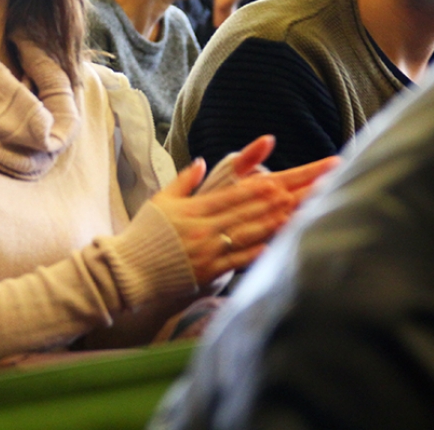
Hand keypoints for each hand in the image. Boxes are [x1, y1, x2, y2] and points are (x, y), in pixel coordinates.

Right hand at [150, 154, 338, 284]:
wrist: (129, 269)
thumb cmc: (144, 234)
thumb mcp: (160, 201)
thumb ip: (183, 181)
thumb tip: (199, 161)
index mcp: (194, 209)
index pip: (234, 194)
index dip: (261, 186)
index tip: (285, 179)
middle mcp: (204, 228)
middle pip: (249, 210)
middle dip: (281, 199)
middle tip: (304, 191)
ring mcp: (208, 251)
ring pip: (249, 233)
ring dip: (277, 222)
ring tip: (302, 212)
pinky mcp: (208, 271)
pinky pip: (239, 261)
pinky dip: (259, 252)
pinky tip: (278, 245)